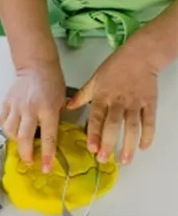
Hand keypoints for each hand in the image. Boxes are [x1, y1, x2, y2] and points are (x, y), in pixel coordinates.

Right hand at [0, 61, 66, 171]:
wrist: (36, 66)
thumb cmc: (53, 84)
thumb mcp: (60, 102)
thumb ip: (54, 120)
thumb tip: (49, 139)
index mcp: (47, 109)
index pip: (48, 137)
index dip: (46, 155)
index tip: (45, 168)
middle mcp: (30, 109)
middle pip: (24, 138)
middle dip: (26, 153)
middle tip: (29, 160)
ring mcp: (16, 106)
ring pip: (10, 131)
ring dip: (16, 140)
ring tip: (21, 142)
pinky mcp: (6, 103)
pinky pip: (3, 121)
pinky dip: (7, 128)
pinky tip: (13, 129)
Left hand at [67, 45, 157, 164]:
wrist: (140, 55)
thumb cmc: (115, 66)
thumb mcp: (94, 79)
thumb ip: (82, 96)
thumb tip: (67, 107)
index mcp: (102, 97)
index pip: (96, 118)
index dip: (94, 133)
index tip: (91, 148)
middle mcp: (118, 101)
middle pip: (113, 125)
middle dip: (108, 143)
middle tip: (104, 159)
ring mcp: (135, 103)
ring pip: (132, 126)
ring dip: (129, 145)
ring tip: (125, 160)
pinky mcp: (149, 103)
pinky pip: (149, 121)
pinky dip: (148, 135)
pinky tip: (143, 147)